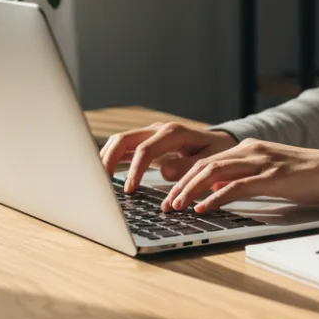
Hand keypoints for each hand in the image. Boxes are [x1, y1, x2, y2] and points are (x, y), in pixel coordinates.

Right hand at [100, 121, 237, 191]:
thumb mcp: (210, 160)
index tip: (129, 189)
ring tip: (98, 180)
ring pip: (120, 140)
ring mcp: (150, 134)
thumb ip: (188, 167)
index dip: (134, 169)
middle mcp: (158, 129)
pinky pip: (124, 147)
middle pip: (124, 138)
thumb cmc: (217, 152)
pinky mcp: (146, 142)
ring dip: (106, 157)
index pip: (146, 149)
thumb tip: (165, 172)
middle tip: (101, 182)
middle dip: (109, 159)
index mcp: (174, 132)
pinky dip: (112, 158)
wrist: (220, 142)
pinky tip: (105, 174)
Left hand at [162, 139, 318, 213]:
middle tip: (166, 205)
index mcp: (248, 149)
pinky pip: (236, 187)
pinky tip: (203, 209)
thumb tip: (218, 192)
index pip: (207, 161)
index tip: (170, 195)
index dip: (184, 177)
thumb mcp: (269, 173)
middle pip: (204, 164)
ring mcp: (261, 162)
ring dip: (190, 191)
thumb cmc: (307, 175)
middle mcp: (251, 151)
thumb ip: (245, 178)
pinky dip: (215, 198)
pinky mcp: (273, 177)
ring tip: (177, 207)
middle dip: (180, 185)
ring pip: (214, 172)